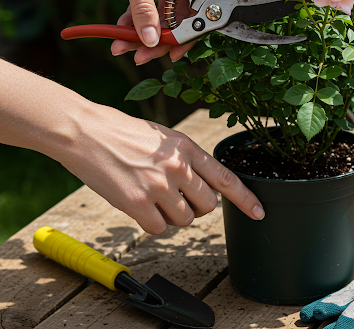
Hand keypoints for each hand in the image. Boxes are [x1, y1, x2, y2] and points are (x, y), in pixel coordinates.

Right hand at [63, 102, 264, 234]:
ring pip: (185, 220)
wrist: (87, 132)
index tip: (259, 212)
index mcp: (187, 147)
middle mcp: (178, 167)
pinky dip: (152, 222)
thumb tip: (203, 185)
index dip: (245, 198)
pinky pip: (159, 228)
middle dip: (198, 207)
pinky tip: (139, 204)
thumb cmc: (124, 132)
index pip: (226, 178)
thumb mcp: (164, 137)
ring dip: (173, 215)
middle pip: (208, 205)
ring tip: (153, 195)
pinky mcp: (136, 204)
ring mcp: (158, 186)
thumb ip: (187, 159)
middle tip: (178, 197)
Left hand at [101, 0, 213, 63]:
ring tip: (122, 43)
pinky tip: (122, 23)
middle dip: (159, 35)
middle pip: (183, 14)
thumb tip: (151, 42)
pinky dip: (142, 9)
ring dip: (147, 25)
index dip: (187, 37)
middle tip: (139, 55)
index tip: (170, 54)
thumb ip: (143, 9)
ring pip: (168, 8)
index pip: (200, 13)